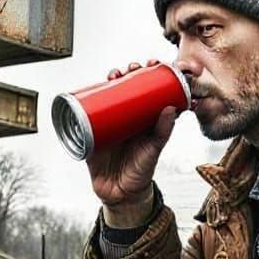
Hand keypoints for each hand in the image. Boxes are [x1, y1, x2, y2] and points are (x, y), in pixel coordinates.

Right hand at [87, 60, 178, 219]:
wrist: (120, 195)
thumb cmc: (141, 173)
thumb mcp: (153, 151)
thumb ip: (162, 133)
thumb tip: (172, 108)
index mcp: (146, 119)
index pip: (151, 91)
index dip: (152, 74)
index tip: (154, 63)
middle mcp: (130, 116)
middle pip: (130, 86)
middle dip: (131, 71)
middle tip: (133, 67)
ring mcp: (111, 122)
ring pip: (111, 93)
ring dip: (112, 78)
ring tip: (115, 73)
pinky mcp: (94, 130)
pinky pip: (89, 110)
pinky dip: (87, 96)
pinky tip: (91, 83)